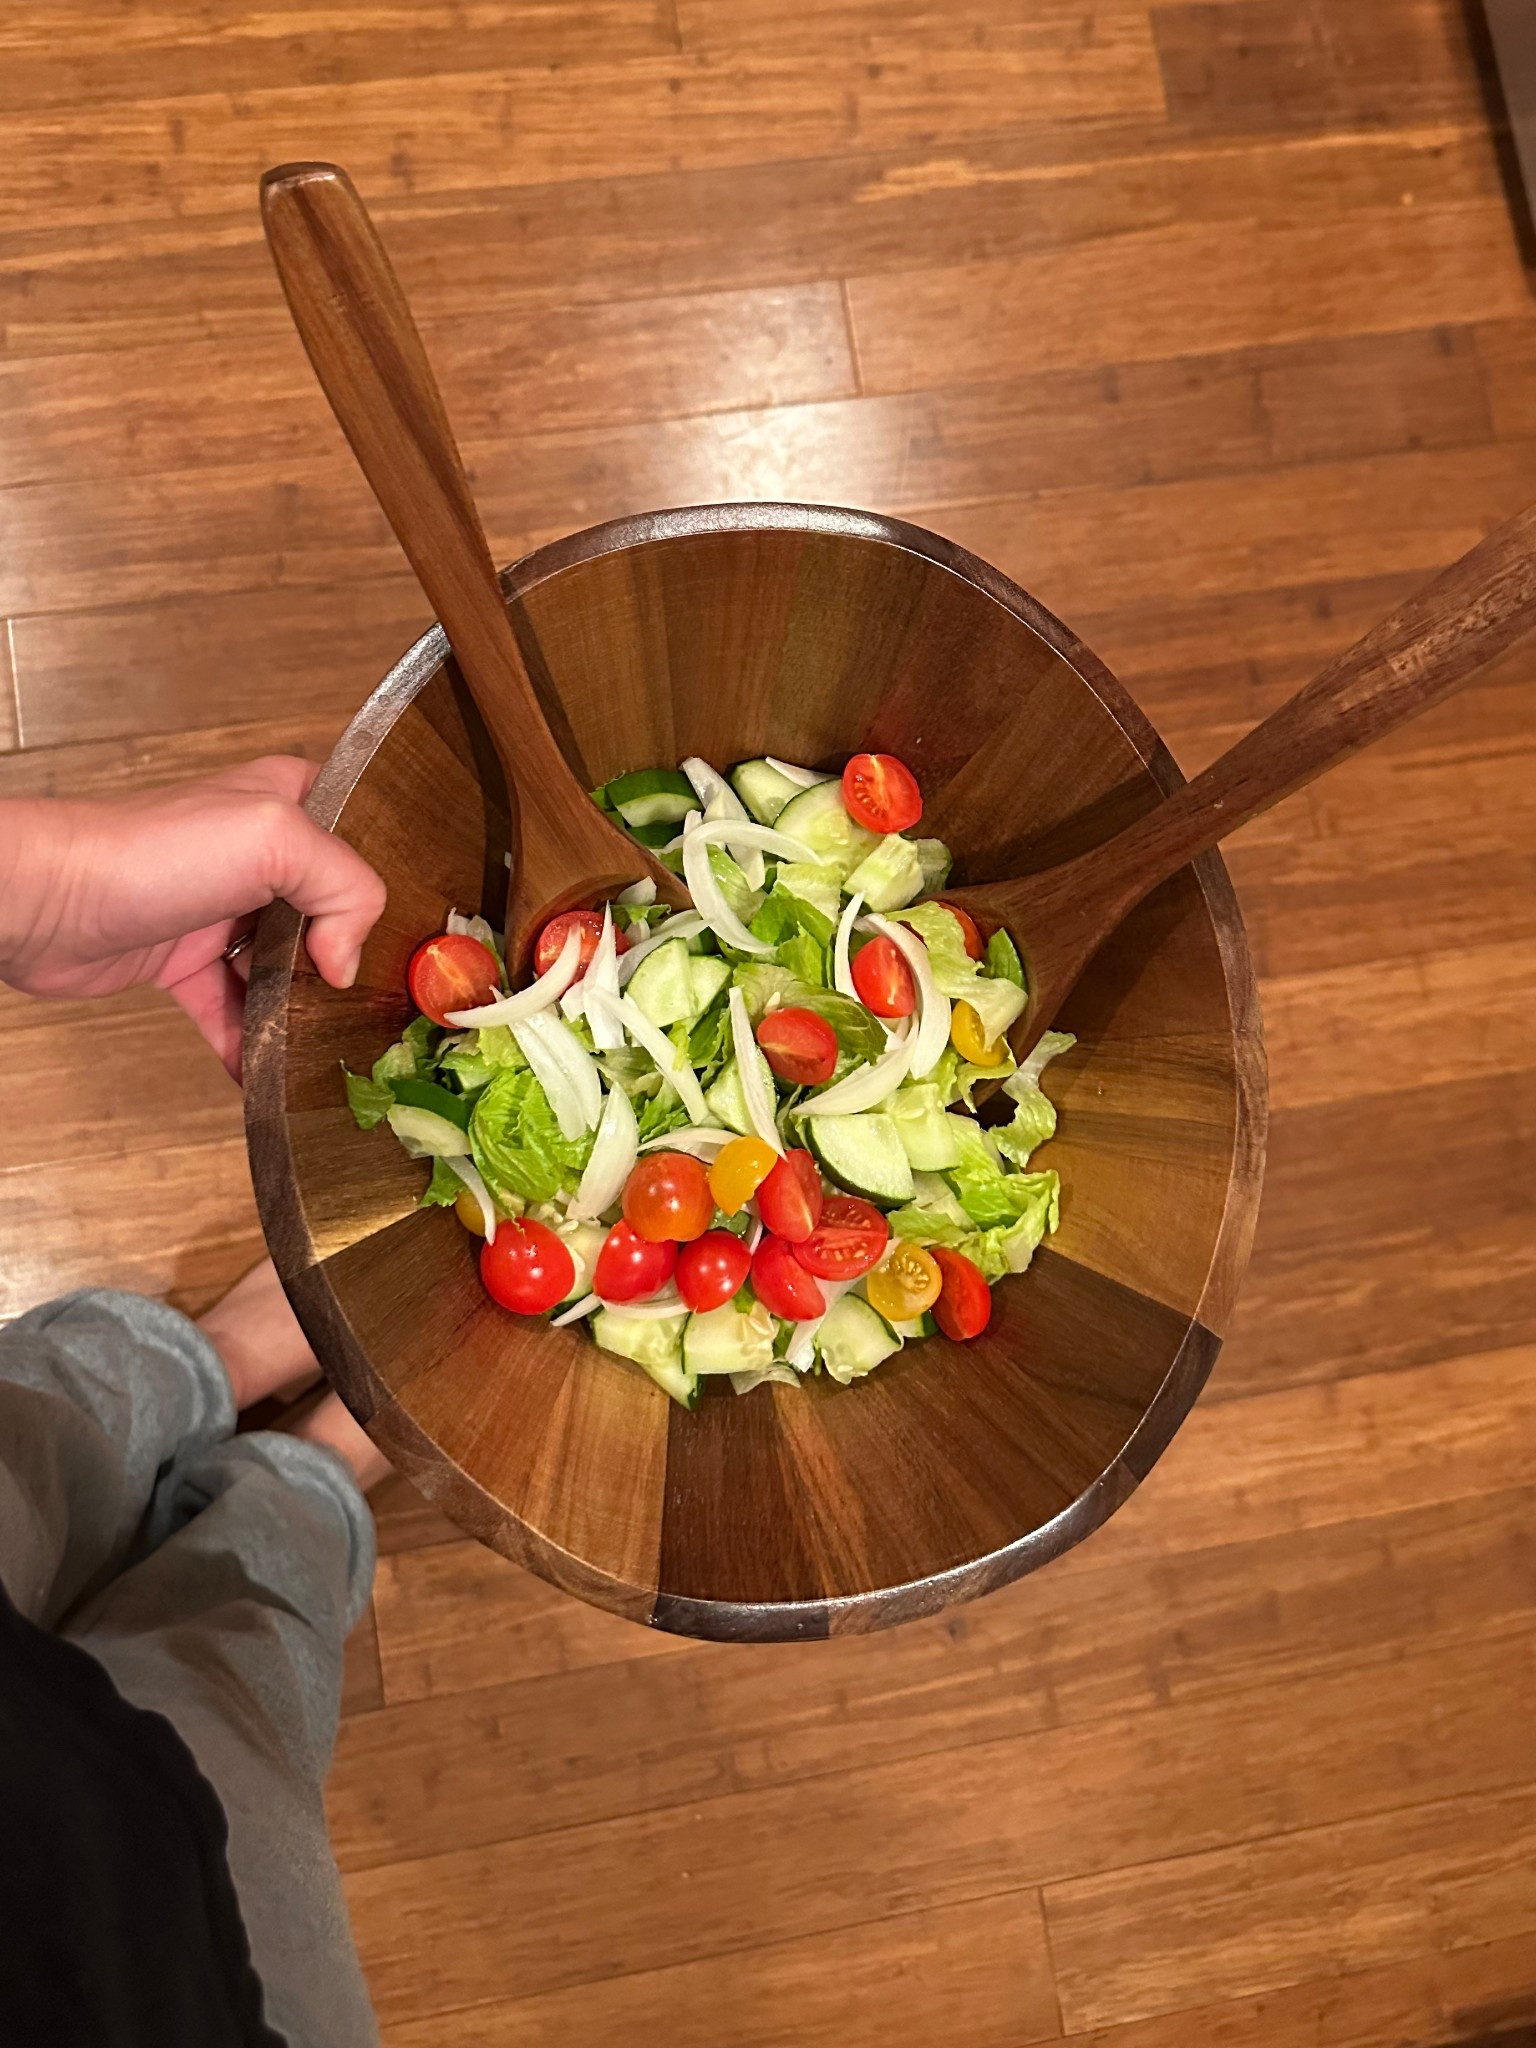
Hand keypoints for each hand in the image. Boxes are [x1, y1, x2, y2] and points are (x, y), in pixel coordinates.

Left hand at [0, 756, 385, 1077]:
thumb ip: (344, 887)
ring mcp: (220, 907)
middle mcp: (257, 852)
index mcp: (287, 800)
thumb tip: (346, 961)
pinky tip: (267, 1073)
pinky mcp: (184, 958)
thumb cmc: (147, 852)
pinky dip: (250, 1043)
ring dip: (300, 1011)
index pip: (363, 840)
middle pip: (328, 913)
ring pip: (283, 967)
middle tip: (375, 1008)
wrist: (47, 902)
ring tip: (326, 1049)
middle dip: (349, 962)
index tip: (408, 943)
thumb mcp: (274, 839)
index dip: (387, 889)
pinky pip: (232, 1009)